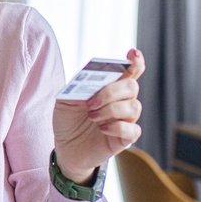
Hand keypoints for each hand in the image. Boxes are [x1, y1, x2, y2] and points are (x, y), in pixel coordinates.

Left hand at [51, 48, 144, 181]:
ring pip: (134, 107)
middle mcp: (122, 101)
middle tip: (91, 103)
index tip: (133, 54)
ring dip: (111, 110)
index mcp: (110, 88)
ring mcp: (125, 120)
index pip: (130, 71)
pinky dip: (118, 127)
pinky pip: (133, 129)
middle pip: (131, 87)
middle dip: (111, 92)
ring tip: (92, 117)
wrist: (65, 148)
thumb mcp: (65, 101)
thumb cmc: (68, 120)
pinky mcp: (125, 138)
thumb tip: (90, 79)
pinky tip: (102, 128)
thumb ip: (77, 87)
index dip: (135, 62)